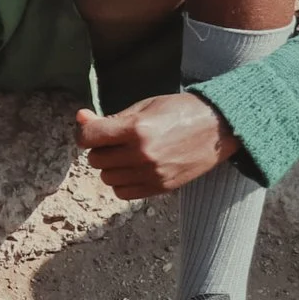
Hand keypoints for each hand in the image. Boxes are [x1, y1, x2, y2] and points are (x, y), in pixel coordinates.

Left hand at [75, 94, 239, 198]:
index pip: (88, 137)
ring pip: (106, 177)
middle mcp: (142, 154)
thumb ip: (110, 118)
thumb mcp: (143, 106)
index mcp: (136, 129)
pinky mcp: (161, 188)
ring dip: (111, 166)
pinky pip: (122, 193)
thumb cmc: (179, 111)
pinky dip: (121, 182)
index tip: (93, 130)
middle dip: (101, 149)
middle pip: (95, 159)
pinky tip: (133, 169)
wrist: (218, 128)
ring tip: (128, 154)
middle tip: (117, 140)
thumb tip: (80, 118)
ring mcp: (152, 174)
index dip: (86, 133)